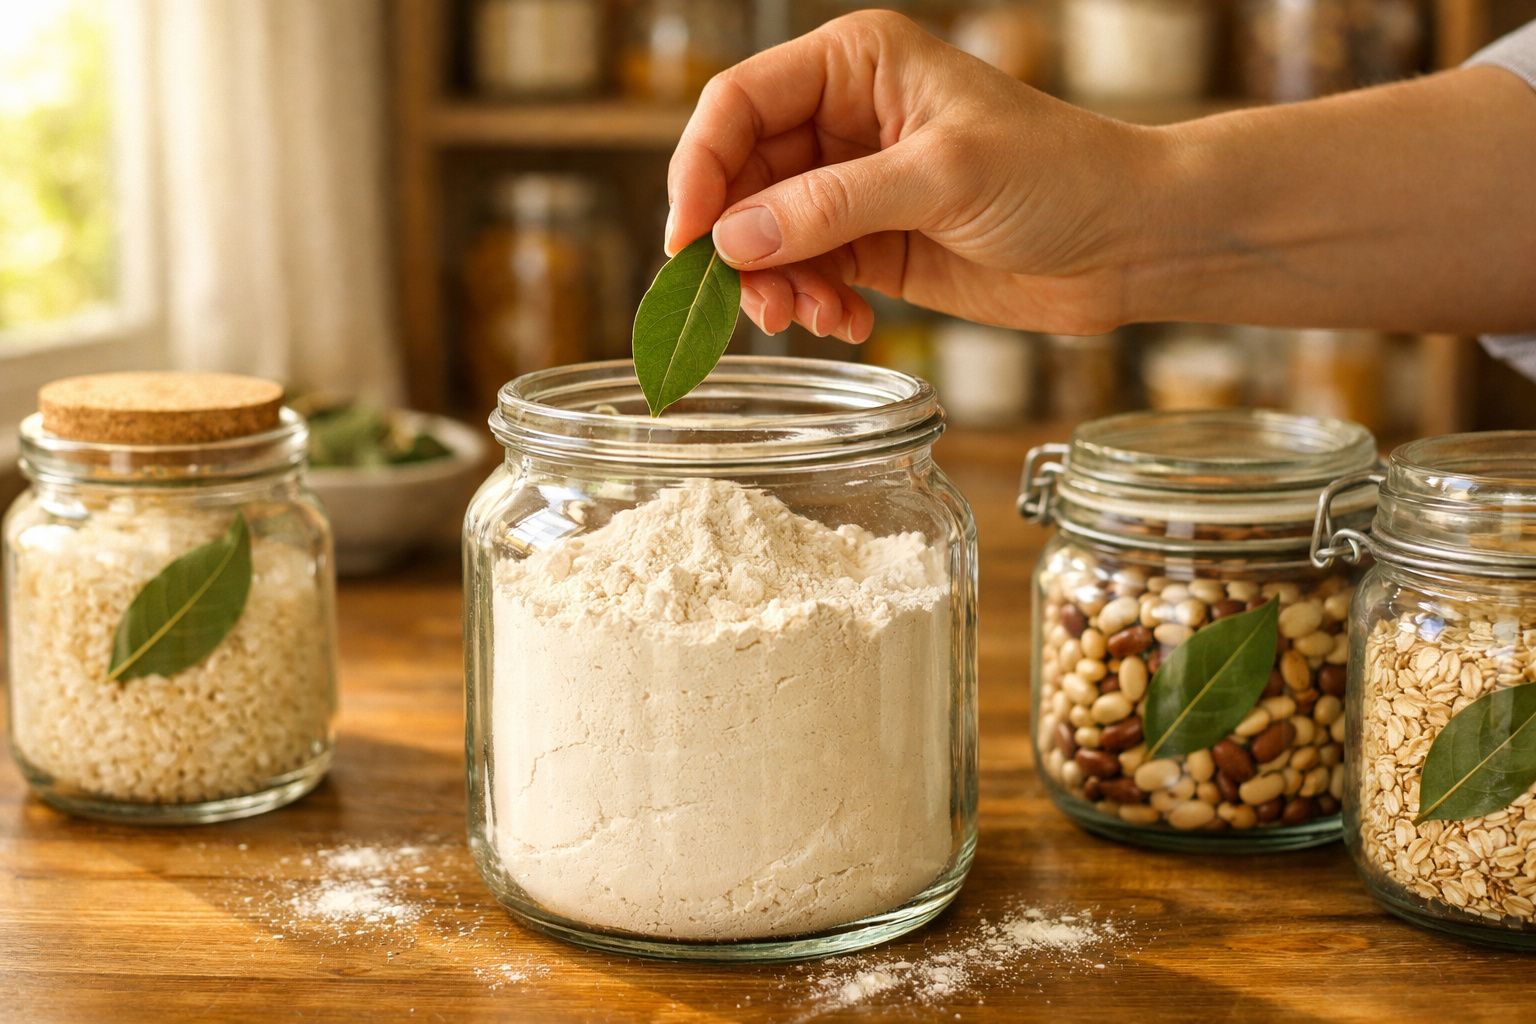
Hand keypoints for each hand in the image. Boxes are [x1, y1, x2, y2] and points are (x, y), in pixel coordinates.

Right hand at [664, 10, 1160, 341]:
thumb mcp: (941, 177)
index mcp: (855, 64)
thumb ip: (831, 206)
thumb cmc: (1058, 176)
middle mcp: (843, 119)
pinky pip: (807, 274)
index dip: (701, 170)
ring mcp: (854, 185)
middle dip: (740, 245)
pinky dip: (812, 305)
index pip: (738, 104)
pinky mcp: (871, 243)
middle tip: (760, 305)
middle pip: (741, 178)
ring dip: (775, 285)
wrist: (1129, 241)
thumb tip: (731, 240)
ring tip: (812, 320)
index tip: (689, 243)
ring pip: (766, 235)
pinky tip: (848, 324)